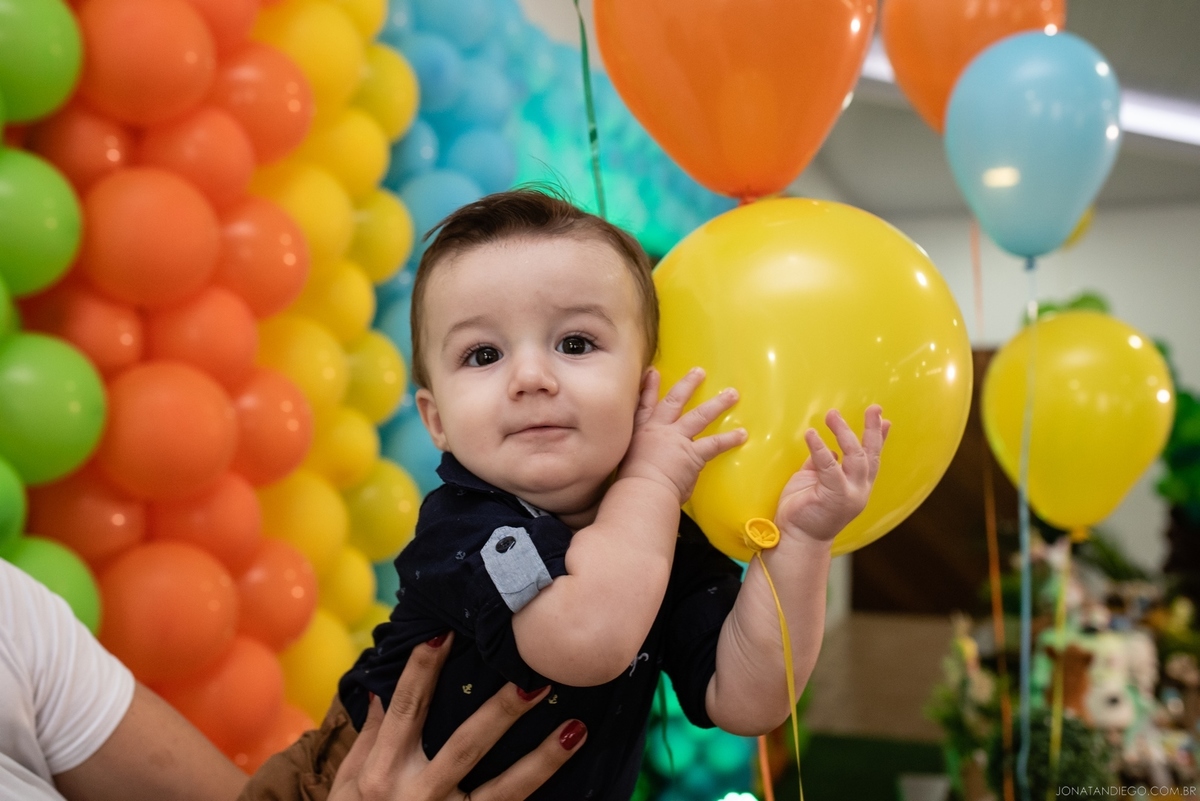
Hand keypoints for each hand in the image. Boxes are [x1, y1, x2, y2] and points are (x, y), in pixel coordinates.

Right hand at [329, 633, 585, 800]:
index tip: (446, 633)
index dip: (422, 670)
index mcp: (382, 772)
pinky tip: (577, 786)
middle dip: (501, 712)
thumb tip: (378, 688)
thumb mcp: (347, 787)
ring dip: (542, 760)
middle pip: (465, 745)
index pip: (407, 709)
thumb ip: (368, 738)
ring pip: (502, 790)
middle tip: (535, 678)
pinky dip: (536, 798)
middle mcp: (414, 795)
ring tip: (576, 729)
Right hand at [618, 367, 746, 502]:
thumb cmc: (631, 483)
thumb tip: (654, 468)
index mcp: (640, 433)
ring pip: (700, 415)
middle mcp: (659, 430)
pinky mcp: (693, 453)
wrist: (642, 489)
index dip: (649, 388)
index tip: (654, 372)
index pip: (644, 406)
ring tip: (732, 394)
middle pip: (674, 401)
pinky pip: (714, 444)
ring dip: (717, 404)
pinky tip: (742, 434)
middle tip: (699, 371)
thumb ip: (642, 459)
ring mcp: (677, 439)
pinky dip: (729, 439)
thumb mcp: (628, 462)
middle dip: (687, 385)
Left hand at [774, 405, 889, 543]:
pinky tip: (812, 434)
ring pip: (856, 457)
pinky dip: (821, 449)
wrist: (796, 538)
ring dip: (845, 433)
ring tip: (833, 415)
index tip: (885, 419)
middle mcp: (859, 489)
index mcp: (856, 486)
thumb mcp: (814, 480)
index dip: (879, 438)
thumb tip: (829, 449)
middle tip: (874, 408)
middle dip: (873, 430)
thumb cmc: (803, 510)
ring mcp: (850, 494)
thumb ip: (823, 464)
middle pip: (870, 454)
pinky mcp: (836, 496)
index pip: (872, 458)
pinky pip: (829, 467)